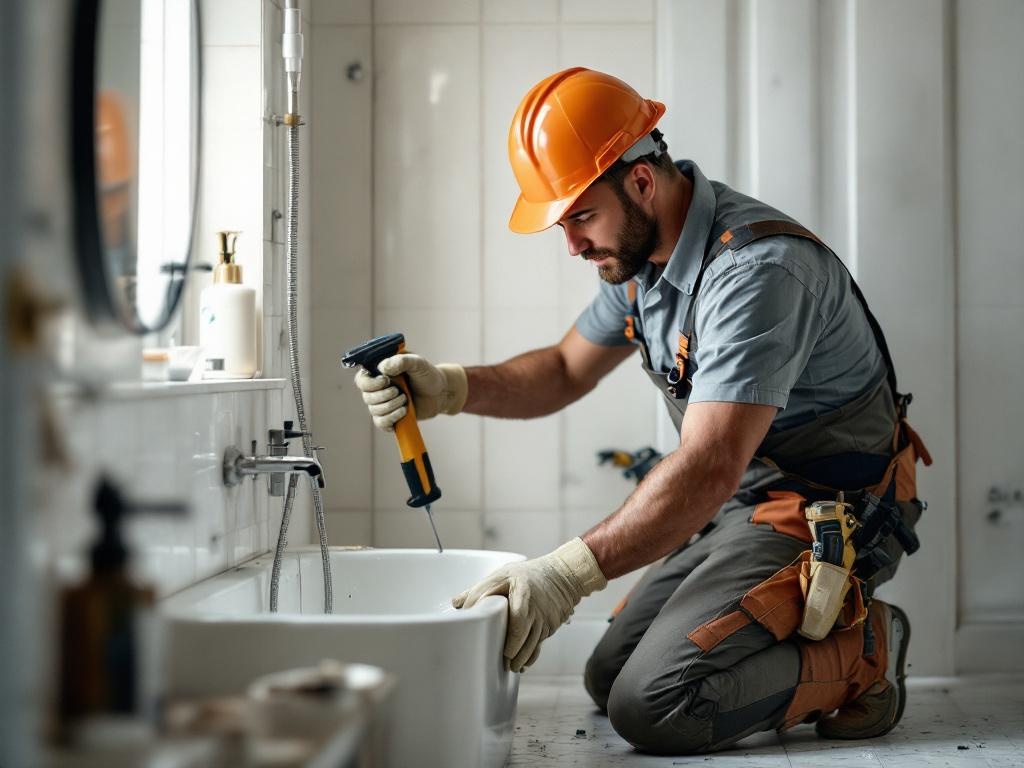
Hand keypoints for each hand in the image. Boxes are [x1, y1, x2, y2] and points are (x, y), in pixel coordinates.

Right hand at [353, 354, 466, 430]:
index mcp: (380, 373)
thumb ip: (402, 361)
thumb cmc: (428, 375)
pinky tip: (404, 411)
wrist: (441, 393)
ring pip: (374, 410)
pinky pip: (381, 422)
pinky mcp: (390, 417)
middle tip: (399, 391)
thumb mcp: (418, 363)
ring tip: (406, 400)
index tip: (385, 381)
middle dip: (383, 396)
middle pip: (366, 396)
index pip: (362, 379)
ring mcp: (384, 404)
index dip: (369, 383)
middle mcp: (378, 388)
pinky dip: (391, 418)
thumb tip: (383, 367)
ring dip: (390, 406)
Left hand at [451, 538, 606, 671]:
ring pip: (532, 644)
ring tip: (509, 667)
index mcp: (520, 591)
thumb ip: (481, 589)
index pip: (511, 614)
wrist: (563, 575)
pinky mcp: (551, 626)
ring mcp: (545, 618)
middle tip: (501, 661)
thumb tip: (457, 604)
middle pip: (521, 633)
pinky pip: (539, 645)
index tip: (487, 638)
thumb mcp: (505, 574)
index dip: (499, 629)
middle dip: (511, 651)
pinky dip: (530, 656)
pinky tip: (521, 664)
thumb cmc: (529, 575)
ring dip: (520, 658)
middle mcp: (535, 607)